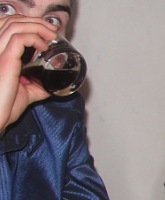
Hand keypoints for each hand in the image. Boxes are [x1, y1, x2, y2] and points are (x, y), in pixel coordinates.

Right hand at [0, 16, 57, 132]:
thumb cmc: (5, 107)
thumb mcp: (26, 93)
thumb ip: (37, 86)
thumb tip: (53, 85)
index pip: (9, 27)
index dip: (28, 24)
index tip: (48, 32)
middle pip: (12, 21)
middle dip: (36, 21)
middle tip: (53, 30)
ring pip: (15, 25)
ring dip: (37, 26)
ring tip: (51, 34)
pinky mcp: (4, 60)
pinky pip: (19, 39)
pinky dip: (34, 38)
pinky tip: (43, 47)